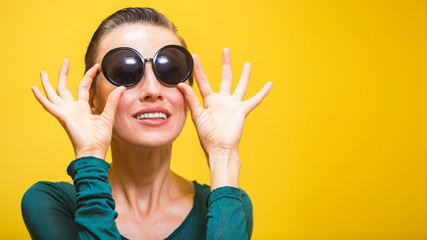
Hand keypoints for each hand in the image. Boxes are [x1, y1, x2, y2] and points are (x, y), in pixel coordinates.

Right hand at [31, 59, 124, 158]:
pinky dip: (40, 97)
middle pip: (65, 87)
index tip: (97, 66)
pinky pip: (48, 105)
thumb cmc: (100, 139)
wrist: (94, 151)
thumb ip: (112, 101)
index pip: (84, 87)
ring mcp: (66, 112)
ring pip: (54, 94)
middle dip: (64, 73)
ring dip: (48, 83)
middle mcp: (73, 108)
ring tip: (43, 71)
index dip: (89, 76)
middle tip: (66, 60)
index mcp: (83, 108)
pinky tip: (33, 88)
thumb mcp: (108, 116)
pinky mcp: (62, 116)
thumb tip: (121, 87)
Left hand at [178, 48, 271, 187]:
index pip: (203, 81)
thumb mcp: (197, 115)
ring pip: (240, 85)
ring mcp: (234, 105)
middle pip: (225, 78)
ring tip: (247, 63)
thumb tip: (180, 84)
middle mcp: (222, 100)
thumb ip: (190, 99)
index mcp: (210, 101)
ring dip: (244, 75)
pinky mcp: (243, 110)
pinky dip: (263, 92)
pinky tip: (270, 84)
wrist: (219, 148)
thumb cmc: (207, 136)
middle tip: (226, 50)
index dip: (199, 69)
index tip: (194, 56)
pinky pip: (255, 99)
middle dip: (225, 64)